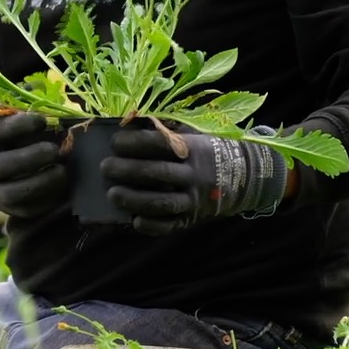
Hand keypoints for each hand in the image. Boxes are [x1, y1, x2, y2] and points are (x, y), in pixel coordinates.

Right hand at [0, 109, 67, 216]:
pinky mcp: (3, 209)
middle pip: (1, 167)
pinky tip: (59, 184)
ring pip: (12, 194)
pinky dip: (45, 199)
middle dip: (31, 158)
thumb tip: (38, 85)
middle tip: (54, 149)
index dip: (18, 126)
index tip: (42, 120)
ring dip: (42, 183)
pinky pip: (24, 210)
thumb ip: (11, 102)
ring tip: (62, 170)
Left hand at [100, 124, 287, 234]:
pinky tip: (134, 221)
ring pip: (163, 203)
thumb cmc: (204, 151)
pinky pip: (171, 226)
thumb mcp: (191, 135)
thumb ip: (164, 131)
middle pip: (159, 174)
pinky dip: (152, 226)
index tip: (115, 142)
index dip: (136, 142)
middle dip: (129, 171)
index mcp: (192, 149)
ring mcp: (194, 199)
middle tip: (106, 167)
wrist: (242, 177)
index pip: (161, 144)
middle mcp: (194, 175)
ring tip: (112, 195)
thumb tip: (127, 123)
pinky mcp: (192, 219)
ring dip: (135, 200)